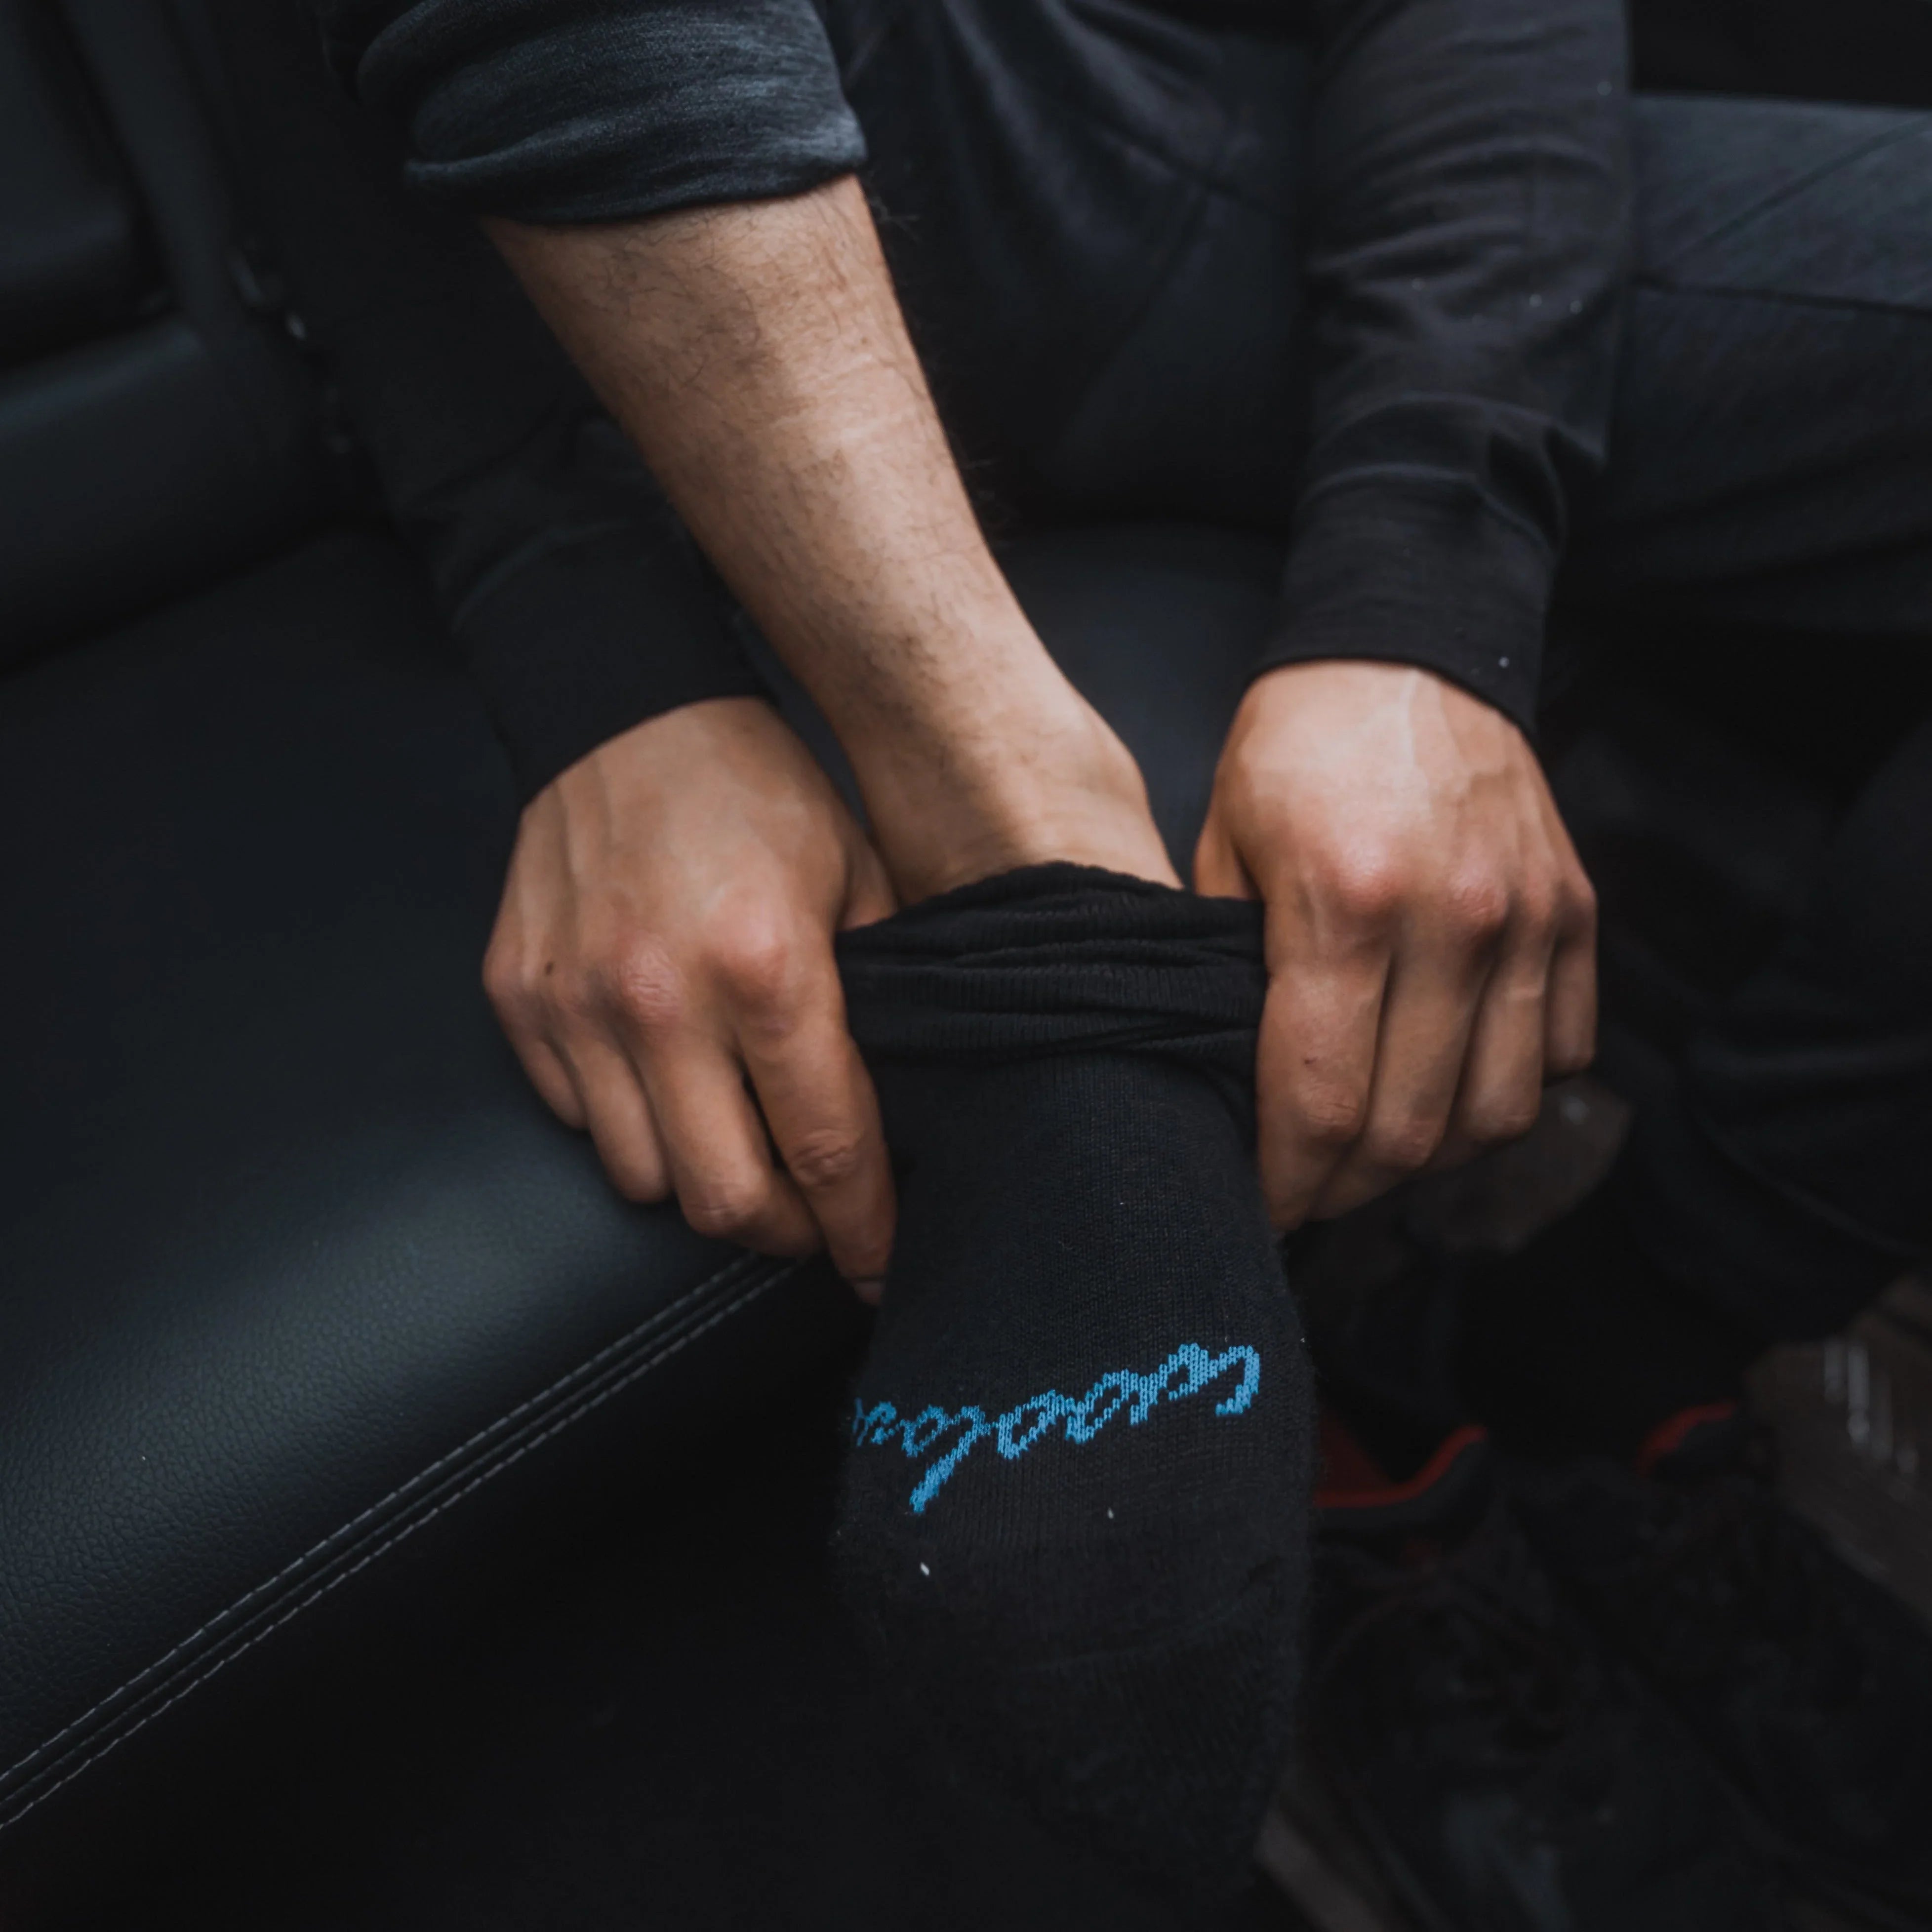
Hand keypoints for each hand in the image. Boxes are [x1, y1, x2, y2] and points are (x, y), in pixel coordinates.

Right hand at [484, 698, 896, 1293]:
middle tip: (814, 1219)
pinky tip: (666, 1078)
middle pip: (722, 1200)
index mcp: (767, 970)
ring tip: (740, 1138)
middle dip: (782, 1233)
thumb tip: (898, 1111)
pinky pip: (577, 1119)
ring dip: (700, 1179)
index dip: (862, 1230)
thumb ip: (880, 997)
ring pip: (642, 1178)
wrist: (624, 708)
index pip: (825, 1150)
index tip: (880, 1269)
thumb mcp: (858, 875)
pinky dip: (628, 1123)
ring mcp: (575, 1006)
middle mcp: (659, 1002)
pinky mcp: (519, 1001)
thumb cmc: (756, 791)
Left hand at [1194, 661, 1595, 1226]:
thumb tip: (1231, 1087)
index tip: (1258, 1203)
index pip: (1321, 1102)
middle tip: (1307, 1190)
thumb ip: (1228, 967)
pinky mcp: (1575, 913)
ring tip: (1373, 1151)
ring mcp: (1527, 919)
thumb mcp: (1223, 845)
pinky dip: (1505, 1095)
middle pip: (1413, 1131)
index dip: (1287, 1180)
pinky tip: (1445, 1085)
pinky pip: (1560, 1055)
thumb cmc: (1295, 749)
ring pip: (1498, 1113)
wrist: (1407, 648)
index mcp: (1344, 904)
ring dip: (1431, 1159)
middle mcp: (1451, 920)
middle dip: (1347, 1187)